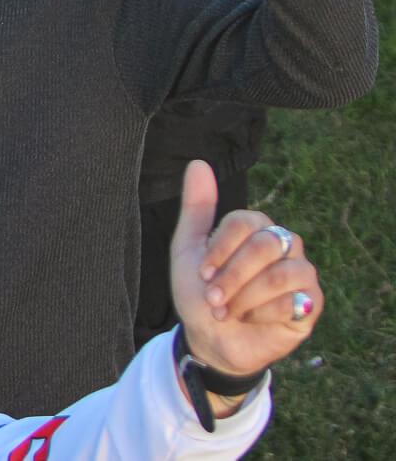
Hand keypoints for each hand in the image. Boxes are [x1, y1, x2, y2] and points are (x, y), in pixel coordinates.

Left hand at [172, 161, 319, 397]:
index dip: (221, 249)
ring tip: (227, 311)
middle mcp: (283, 245)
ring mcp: (300, 273)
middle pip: (266, 244)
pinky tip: (252, 320)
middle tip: (214, 296)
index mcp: (255, 228)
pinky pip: (295, 301)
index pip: (245, 221)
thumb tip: (198, 163)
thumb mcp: (188, 248)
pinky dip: (263, 314)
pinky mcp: (312, 304)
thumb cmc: (200, 291)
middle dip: (233, 275)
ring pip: (281, 273)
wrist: (210, 338)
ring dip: (245, 297)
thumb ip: (197, 207)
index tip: (202, 273)